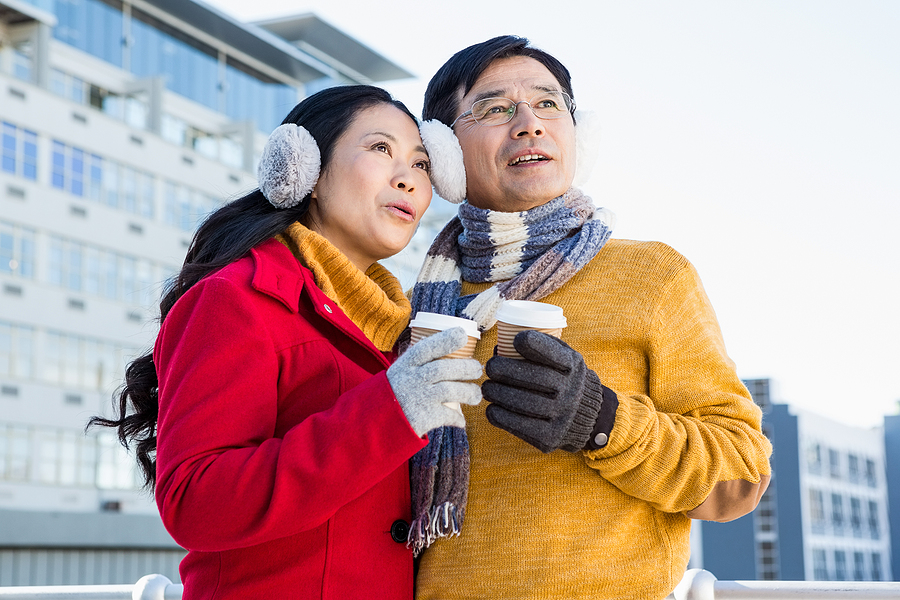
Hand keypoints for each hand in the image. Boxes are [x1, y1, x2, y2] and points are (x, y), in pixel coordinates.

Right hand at [387, 327, 482, 436]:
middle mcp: (411, 379)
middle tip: (477, 369)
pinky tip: (461, 419)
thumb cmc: (398, 390)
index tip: (462, 335)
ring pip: (449, 391)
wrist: (379, 421)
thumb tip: (452, 339)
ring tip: (476, 395)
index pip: (426, 348)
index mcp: (406, 364)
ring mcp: (417, 399)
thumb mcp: (402, 370)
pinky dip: (458, 418)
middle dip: (465, 368)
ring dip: (468, 392)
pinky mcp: (422, 418)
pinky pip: (447, 415)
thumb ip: (422, 358)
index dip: (445, 340)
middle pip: (443, 369)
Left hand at [483, 330, 603, 452]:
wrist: (589, 415)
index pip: (555, 354)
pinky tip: (492, 409)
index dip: (534, 344)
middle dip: (507, 370)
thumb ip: (538, 349)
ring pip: (525, 403)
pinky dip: (501, 416)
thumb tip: (498, 348)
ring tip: (487, 388)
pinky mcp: (551, 436)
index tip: (515, 340)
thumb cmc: (562, 379)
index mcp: (573, 366)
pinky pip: (521, 426)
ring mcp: (563, 415)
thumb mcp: (562, 359)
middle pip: (537, 378)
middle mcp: (572, 390)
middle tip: (490, 367)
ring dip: (499, 393)